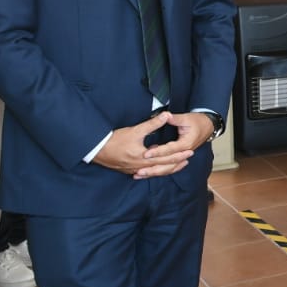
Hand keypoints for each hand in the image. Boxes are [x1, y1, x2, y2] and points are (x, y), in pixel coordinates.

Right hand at [93, 111, 210, 178]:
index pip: (167, 157)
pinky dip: (156, 169)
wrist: (97, 150)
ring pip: (156, 171)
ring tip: (178, 164)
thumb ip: (152, 124)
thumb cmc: (115, 140)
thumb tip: (166, 115)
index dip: (179, 154)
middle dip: (177, 162)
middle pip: (163, 166)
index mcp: (144, 158)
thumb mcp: (135, 130)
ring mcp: (135, 170)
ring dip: (168, 167)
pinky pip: (147, 172)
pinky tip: (159, 166)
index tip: (190, 151)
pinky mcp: (130, 171)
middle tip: (189, 158)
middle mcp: (141, 167)